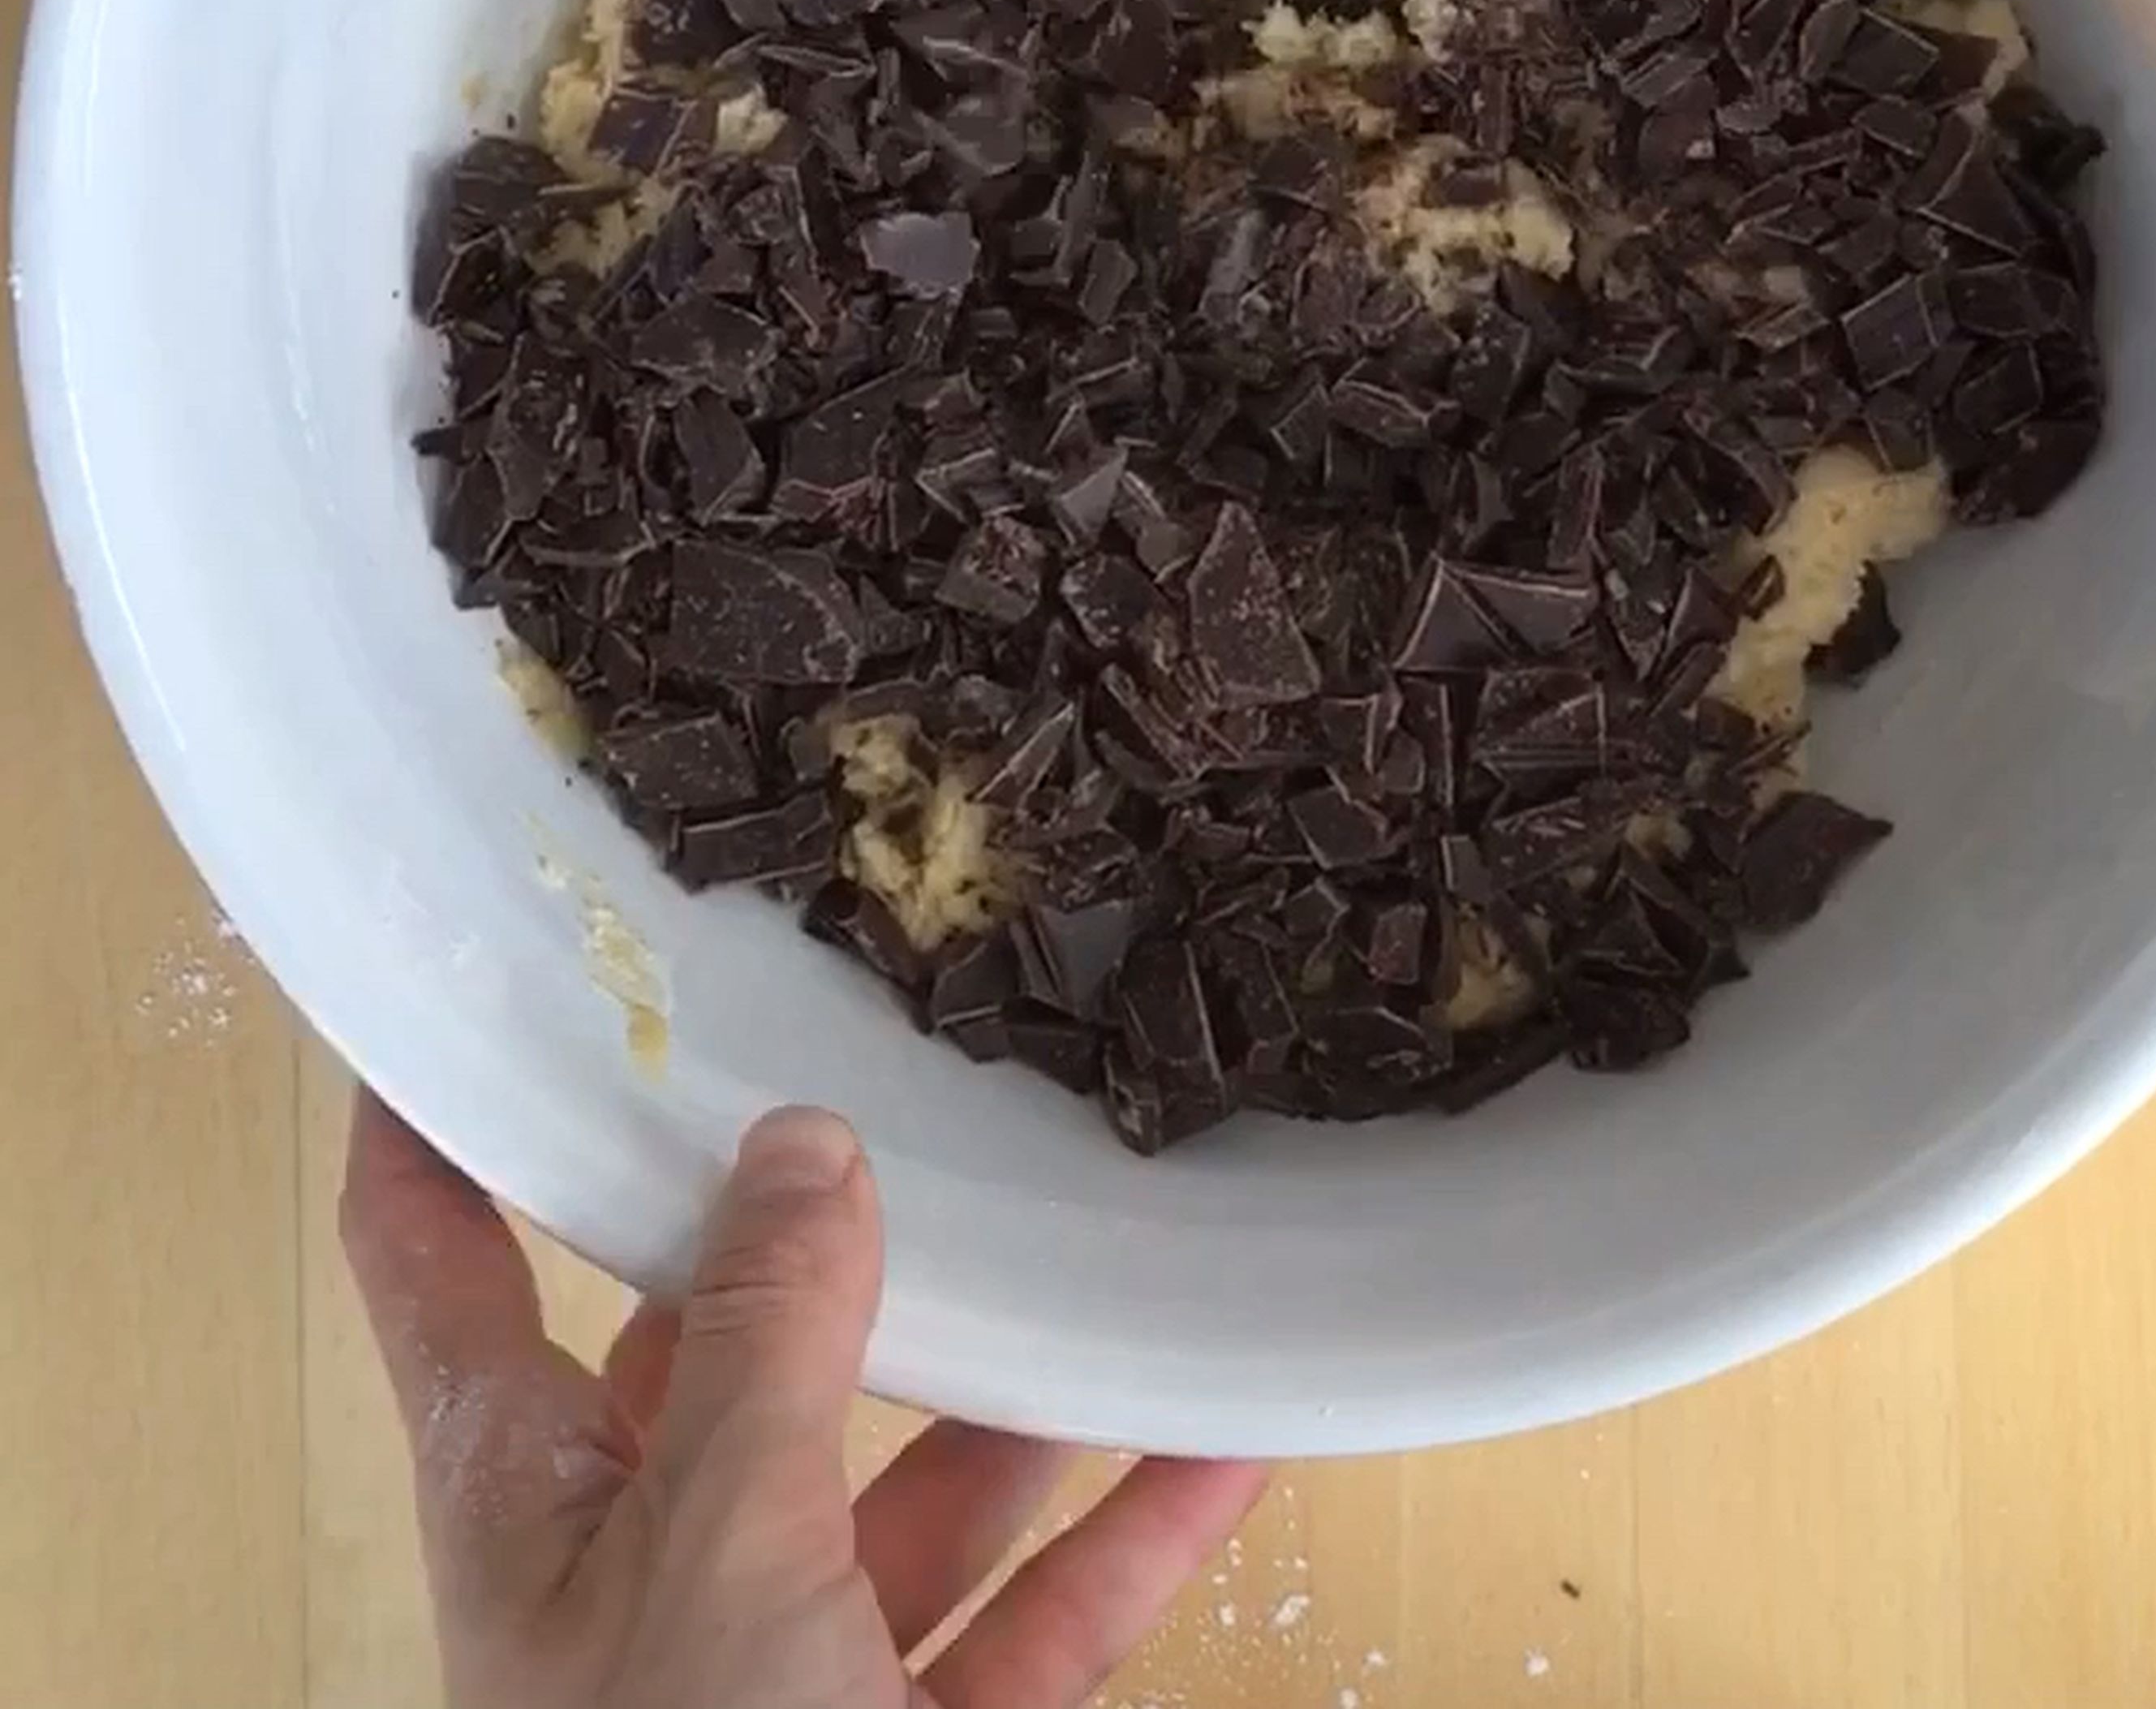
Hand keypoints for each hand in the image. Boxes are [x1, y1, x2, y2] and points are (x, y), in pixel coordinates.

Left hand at [340, 1092, 1264, 1708]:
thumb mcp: (706, 1549)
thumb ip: (766, 1343)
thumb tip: (803, 1147)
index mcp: (537, 1495)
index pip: (446, 1269)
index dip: (445, 1129)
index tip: (494, 992)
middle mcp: (655, 1559)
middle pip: (734, 1347)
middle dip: (835, 1234)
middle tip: (919, 1078)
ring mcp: (797, 1658)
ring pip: (920, 1470)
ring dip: (1029, 1373)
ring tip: (1126, 1241)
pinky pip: (1045, 1603)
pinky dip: (1140, 1521)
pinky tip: (1232, 1429)